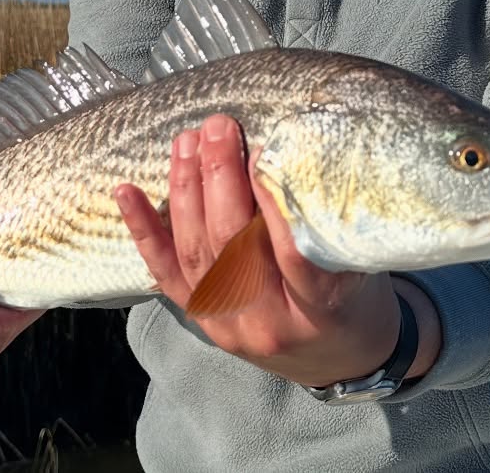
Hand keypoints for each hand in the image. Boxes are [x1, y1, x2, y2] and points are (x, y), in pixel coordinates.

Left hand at [114, 115, 411, 387]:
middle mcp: (268, 323)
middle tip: (219, 127)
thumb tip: (300, 150)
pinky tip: (126, 192)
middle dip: (221, 178)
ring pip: (196, 253)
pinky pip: (166, 274)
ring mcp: (228, 326)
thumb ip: (329, 220)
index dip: (270, 197)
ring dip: (186, 190)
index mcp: (319, 309)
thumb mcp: (363, 263)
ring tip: (188, 141)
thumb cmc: (359, 300)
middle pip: (233, 245)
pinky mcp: (203, 320)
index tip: (264, 146)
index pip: (290, 251)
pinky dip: (144, 229)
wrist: (341, 361)